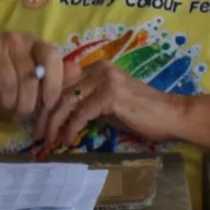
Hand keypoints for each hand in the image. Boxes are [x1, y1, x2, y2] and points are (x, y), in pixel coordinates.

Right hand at [0, 32, 66, 125]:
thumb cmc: (9, 86)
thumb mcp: (35, 84)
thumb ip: (56, 78)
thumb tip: (77, 71)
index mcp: (34, 41)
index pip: (51, 55)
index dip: (53, 82)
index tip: (49, 103)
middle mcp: (14, 38)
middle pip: (30, 74)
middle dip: (29, 102)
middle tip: (24, 113)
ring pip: (9, 83)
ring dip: (10, 103)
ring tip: (9, 107)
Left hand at [32, 60, 187, 154]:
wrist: (171, 116)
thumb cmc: (144, 115)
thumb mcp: (109, 106)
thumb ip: (88, 104)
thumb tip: (64, 116)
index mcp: (97, 68)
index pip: (62, 82)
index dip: (47, 102)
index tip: (39, 122)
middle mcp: (99, 69)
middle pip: (60, 91)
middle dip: (45, 115)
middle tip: (37, 135)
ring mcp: (105, 80)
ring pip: (67, 101)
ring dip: (54, 123)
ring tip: (47, 140)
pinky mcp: (110, 95)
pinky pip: (82, 112)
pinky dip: (71, 128)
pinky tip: (67, 140)